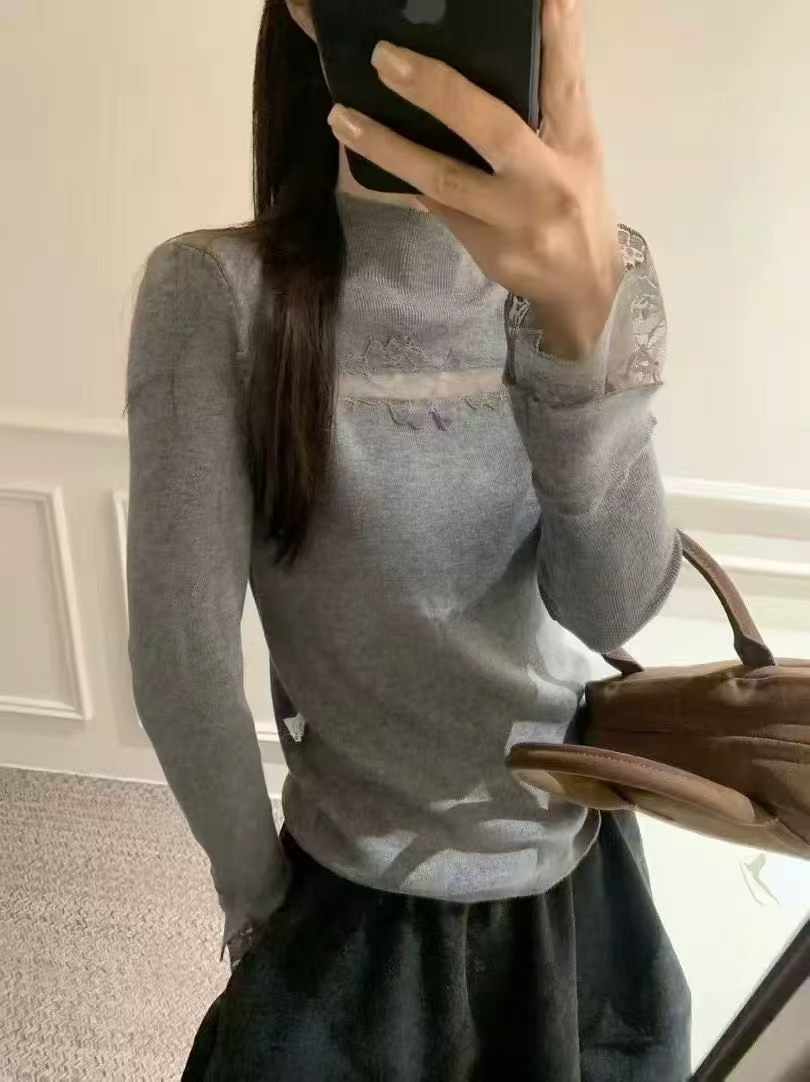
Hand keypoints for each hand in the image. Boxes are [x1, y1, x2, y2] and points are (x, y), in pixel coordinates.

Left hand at [326, 0, 625, 362]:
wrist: (583, 284)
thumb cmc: (574, 199)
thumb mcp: (576, 147)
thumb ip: (548, 101)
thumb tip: (503, 42)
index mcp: (574, 139)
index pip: (565, 79)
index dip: (557, 35)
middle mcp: (545, 177)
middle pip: (491, 127)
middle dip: (437, 90)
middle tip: (384, 56)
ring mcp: (513, 218)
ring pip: (443, 177)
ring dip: (388, 146)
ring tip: (341, 116)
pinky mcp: (487, 248)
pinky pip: (432, 207)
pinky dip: (395, 181)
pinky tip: (358, 162)